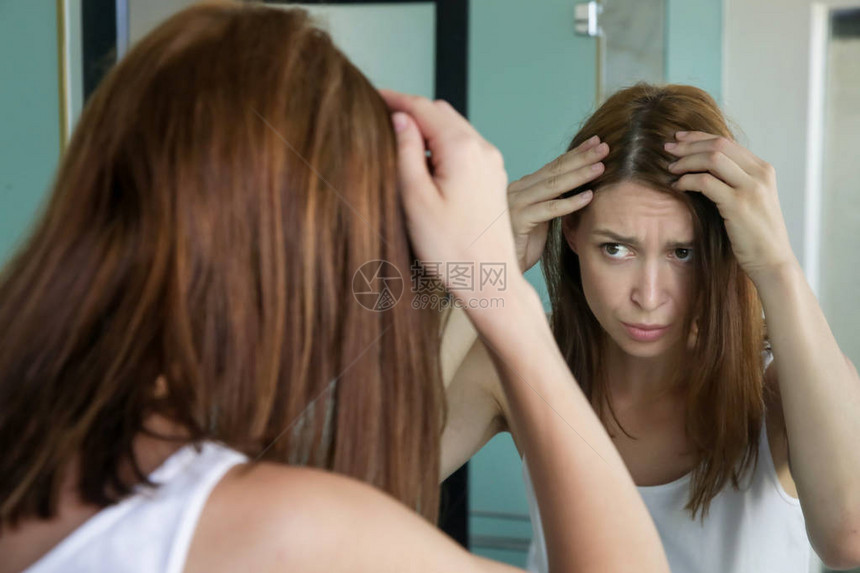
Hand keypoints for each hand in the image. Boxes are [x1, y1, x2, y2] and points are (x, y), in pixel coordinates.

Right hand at [380, 90, 519, 299]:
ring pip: (454, 129)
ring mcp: (491, 164)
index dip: (394, 99)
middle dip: (411, 110)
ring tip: (398, 141)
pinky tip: (425, 164)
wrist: (488, 280)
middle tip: (380, 117)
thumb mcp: (415, 199)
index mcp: (462, 149)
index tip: (370, 95)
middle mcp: (482, 149)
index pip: (423, 107)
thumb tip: (400, 119)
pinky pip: (465, 148)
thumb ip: (406, 152)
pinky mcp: (493, 179)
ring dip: (427, 129)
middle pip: (441, 113)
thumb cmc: (450, 248)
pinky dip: (442, 145)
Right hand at [508, 138, 605, 271]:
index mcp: (523, 187)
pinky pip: (549, 209)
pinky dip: (570, 203)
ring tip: (601, 166)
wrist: (497, 268)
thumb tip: (576, 189)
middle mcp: (517, 190)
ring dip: (579, 175)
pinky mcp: (518, 220)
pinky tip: (588, 197)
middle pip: (554, 170)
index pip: (553, 166)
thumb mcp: (540, 219)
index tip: (596, 143)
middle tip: (605, 147)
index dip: (575, 154)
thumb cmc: (520, 246)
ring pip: (553, 185)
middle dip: (581, 157)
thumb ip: (551, 201)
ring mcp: (515, 203)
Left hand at [666, 131, 796, 282]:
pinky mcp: (738, 204)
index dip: (699, 137)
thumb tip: (704, 166)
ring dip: (686, 161)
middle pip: (718, 145)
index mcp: (763, 169)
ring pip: (712, 159)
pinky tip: (678, 186)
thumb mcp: (751, 199)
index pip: (727, 142)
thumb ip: (735, 180)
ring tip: (670, 168)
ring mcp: (751, 188)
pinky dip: (687, 180)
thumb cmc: (756, 233)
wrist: (772, 260)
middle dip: (689, 145)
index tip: (679, 138)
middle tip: (668, 149)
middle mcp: (759, 173)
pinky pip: (705, 182)